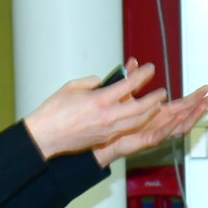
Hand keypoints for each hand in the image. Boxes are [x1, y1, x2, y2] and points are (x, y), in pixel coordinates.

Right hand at [23, 58, 167, 159]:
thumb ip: (93, 82)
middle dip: (154, 98)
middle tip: (162, 91)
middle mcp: (108, 116)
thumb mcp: (72, 87)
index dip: (142, 75)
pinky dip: (137, 122)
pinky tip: (140, 118)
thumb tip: (104, 83)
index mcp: (100, 100)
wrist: (45, 136)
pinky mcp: (105, 138)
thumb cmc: (54, 111)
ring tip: (157, 105)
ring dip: (149, 113)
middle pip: (140, 107)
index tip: (150, 69)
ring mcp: (108, 129)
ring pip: (137, 121)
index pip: (128, 85)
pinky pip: (126, 129)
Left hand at [93, 83, 207, 166]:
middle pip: (186, 114)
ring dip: (193, 115)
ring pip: (180, 126)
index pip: (181, 105)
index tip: (205, 90)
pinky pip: (162, 134)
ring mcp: (155, 132)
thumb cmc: (111, 120)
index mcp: (157, 114)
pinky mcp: (146, 140)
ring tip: (203, 106)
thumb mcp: (124, 93)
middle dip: (200, 105)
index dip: (194, 98)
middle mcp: (159, 124)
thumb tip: (133, 62)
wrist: (99, 139)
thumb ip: (131, 78)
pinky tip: (181, 117)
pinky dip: (172, 126)